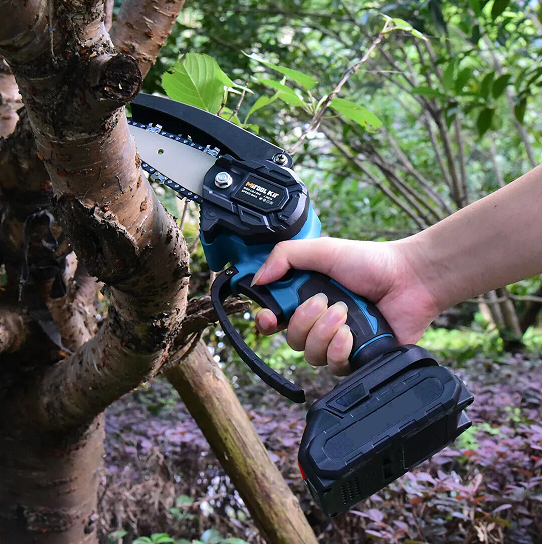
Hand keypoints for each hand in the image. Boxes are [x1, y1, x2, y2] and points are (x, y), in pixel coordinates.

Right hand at [252, 237, 440, 375]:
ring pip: (310, 354)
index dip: (266, 322)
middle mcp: (320, 322)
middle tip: (324, 302)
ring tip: (345, 313)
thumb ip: (285, 256)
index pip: (276, 318)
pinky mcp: (356, 358)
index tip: (269, 318)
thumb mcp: (323, 250)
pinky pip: (333, 365)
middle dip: (303, 321)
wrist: (410, 279)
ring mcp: (337, 342)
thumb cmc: (370, 262)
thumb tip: (257, 280)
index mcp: (307, 297)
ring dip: (324, 332)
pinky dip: (339, 349)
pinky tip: (351, 334)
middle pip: (291, 339)